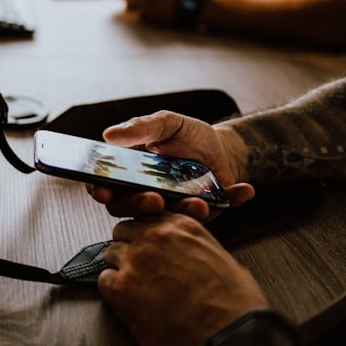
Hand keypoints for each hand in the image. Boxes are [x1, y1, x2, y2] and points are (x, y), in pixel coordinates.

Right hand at [90, 111, 254, 219]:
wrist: (223, 148)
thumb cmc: (189, 136)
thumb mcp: (168, 123)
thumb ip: (141, 127)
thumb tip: (109, 134)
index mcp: (131, 173)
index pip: (107, 186)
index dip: (101, 191)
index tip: (106, 191)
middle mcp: (145, 195)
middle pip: (130, 210)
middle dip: (140, 207)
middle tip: (154, 199)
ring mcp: (170, 208)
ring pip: (166, 221)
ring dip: (182, 213)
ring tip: (199, 203)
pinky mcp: (197, 215)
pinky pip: (209, 218)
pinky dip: (229, 203)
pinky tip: (244, 190)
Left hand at [98, 212, 269, 345]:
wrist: (231, 341)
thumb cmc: (236, 309)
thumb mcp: (227, 263)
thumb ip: (202, 251)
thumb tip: (197, 259)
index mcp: (183, 226)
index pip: (148, 218)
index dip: (147, 236)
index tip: (148, 249)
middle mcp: (155, 236)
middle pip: (123, 232)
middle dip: (129, 250)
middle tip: (141, 274)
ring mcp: (135, 259)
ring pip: (111, 255)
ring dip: (121, 271)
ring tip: (139, 294)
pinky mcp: (121, 287)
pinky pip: (103, 281)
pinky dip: (113, 294)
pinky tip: (131, 307)